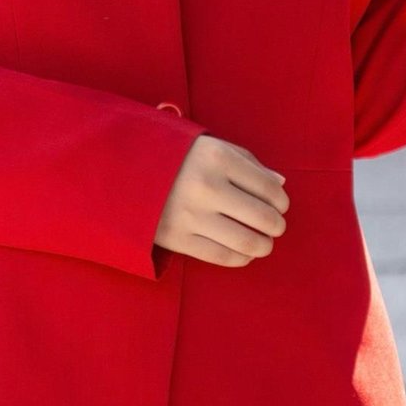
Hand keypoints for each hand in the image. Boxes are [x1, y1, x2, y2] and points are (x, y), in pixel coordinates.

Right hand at [154, 135, 288, 269]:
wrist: (124, 171)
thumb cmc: (177, 156)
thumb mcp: (211, 147)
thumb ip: (248, 162)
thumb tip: (280, 184)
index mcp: (217, 157)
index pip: (268, 187)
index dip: (281, 200)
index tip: (280, 204)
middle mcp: (206, 186)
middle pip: (262, 217)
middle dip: (276, 225)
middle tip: (276, 225)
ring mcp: (191, 215)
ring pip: (245, 241)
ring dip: (263, 246)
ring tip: (263, 242)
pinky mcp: (177, 239)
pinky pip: (221, 257)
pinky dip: (240, 258)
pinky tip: (244, 252)